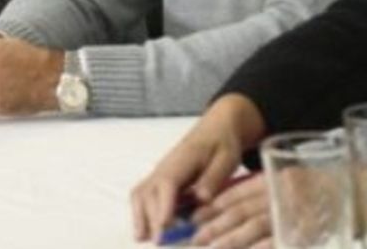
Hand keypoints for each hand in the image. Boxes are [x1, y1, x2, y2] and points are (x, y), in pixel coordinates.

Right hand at [129, 94, 266, 242]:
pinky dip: (140, 211)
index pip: (167, 183)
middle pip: (148, 191)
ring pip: (140, 194)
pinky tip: (145, 230)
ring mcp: (160, 172)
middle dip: (149, 217)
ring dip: (139, 216)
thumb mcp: (227, 157)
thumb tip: (201, 198)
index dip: (164, 205)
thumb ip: (214, 177)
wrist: (216, 128)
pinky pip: (143, 195)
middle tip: (157, 242)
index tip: (164, 225)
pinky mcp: (160, 179)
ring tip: (142, 239)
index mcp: (182, 160)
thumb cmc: (222, 143)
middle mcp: (165, 167)